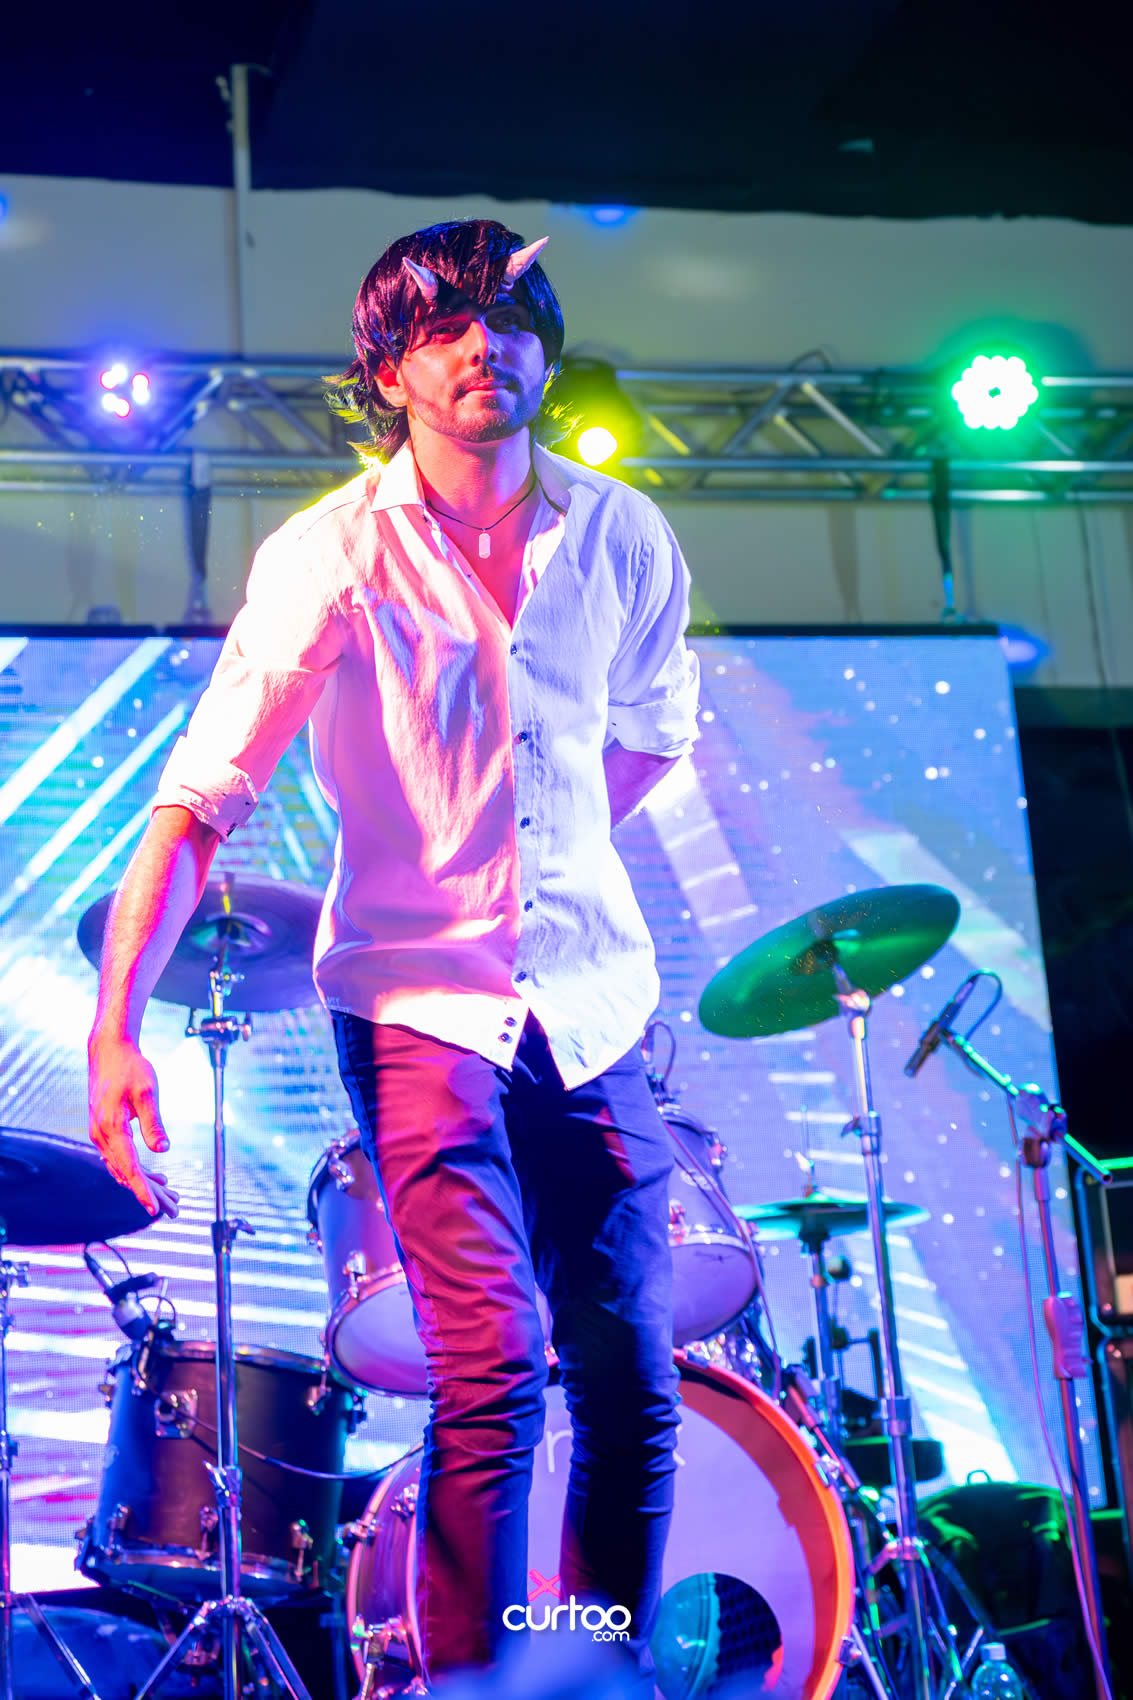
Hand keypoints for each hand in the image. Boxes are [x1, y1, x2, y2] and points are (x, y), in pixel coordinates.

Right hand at [88, 1035, 177, 1217]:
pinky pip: (119, 1158)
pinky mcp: (104, 1130)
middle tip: (173, 1210)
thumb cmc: (130, 1068)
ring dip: (143, 1184)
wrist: (108, 1051)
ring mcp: (100, 1134)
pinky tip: (154, 1176)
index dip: (142, 1189)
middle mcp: (101, 1135)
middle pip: (125, 1173)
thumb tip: (163, 1149)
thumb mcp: (147, 1092)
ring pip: (121, 1168)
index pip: (128, 1167)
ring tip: (169, 1198)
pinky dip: (135, 1170)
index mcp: (110, 1127)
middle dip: (148, 1193)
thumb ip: (153, 1123)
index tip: (154, 1208)